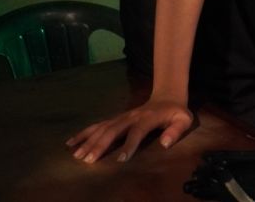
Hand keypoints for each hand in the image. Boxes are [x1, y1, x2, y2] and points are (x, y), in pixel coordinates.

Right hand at [65, 97, 194, 162]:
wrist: (167, 96)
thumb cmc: (176, 112)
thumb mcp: (183, 120)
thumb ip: (176, 131)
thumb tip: (165, 143)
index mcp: (148, 118)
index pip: (137, 131)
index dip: (130, 144)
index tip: (121, 159)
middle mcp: (131, 116)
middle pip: (113, 130)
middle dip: (100, 144)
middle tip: (88, 160)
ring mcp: (121, 116)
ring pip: (102, 128)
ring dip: (88, 140)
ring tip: (76, 154)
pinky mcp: (115, 118)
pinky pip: (97, 125)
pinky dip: (83, 133)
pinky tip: (70, 142)